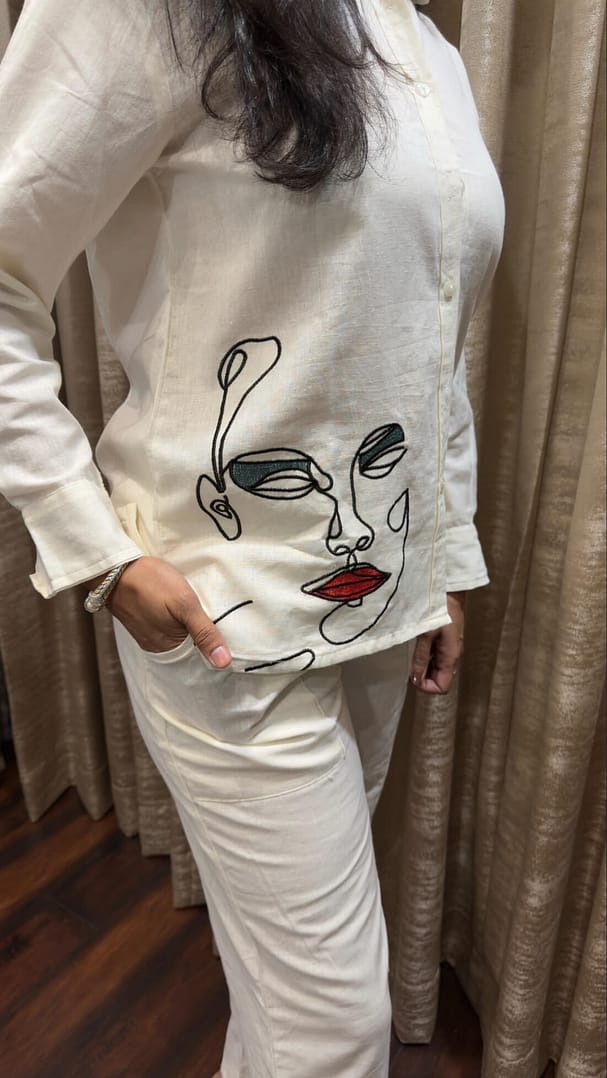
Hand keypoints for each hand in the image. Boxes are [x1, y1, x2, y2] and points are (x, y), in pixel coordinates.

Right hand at [87, 556, 231, 667]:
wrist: (114, 568)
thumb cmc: (151, 583)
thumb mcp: (185, 604)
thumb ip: (205, 633)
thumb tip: (223, 663)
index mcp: (169, 648)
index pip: (201, 654)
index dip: (215, 643)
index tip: (228, 631)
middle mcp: (158, 647)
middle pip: (190, 645)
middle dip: (203, 634)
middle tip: (216, 614)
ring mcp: (148, 634)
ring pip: (178, 635)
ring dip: (189, 625)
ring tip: (200, 609)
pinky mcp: (143, 622)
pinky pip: (166, 626)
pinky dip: (175, 619)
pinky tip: (179, 607)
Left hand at [409, 591, 465, 694]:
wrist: (450, 592)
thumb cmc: (440, 611)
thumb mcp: (426, 634)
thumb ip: (420, 657)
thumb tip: (415, 678)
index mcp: (450, 658)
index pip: (442, 687)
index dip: (426, 687)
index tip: (412, 677)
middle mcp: (452, 656)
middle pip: (440, 679)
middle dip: (424, 677)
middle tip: (410, 666)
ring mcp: (450, 649)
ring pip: (437, 669)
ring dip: (424, 667)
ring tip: (413, 655)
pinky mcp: (446, 642)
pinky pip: (436, 657)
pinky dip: (427, 658)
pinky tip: (419, 647)